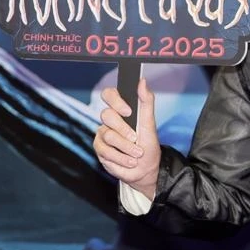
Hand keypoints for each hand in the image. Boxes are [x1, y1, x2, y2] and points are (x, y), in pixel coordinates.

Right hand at [94, 77, 160, 199]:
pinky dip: (121, 158)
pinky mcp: (100, 149)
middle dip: (123, 129)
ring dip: (126, 147)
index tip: (128, 112)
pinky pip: (105, 151)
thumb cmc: (148, 144)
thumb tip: (142, 81)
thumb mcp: (150, 123)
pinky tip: (129, 161)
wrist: (145, 168)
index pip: (109, 94)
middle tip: (136, 138)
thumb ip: (146, 101)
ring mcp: (103, 134)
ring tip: (137, 154)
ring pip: (108, 136)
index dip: (116, 100)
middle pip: (106, 115)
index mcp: (121, 110)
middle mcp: (109, 120)